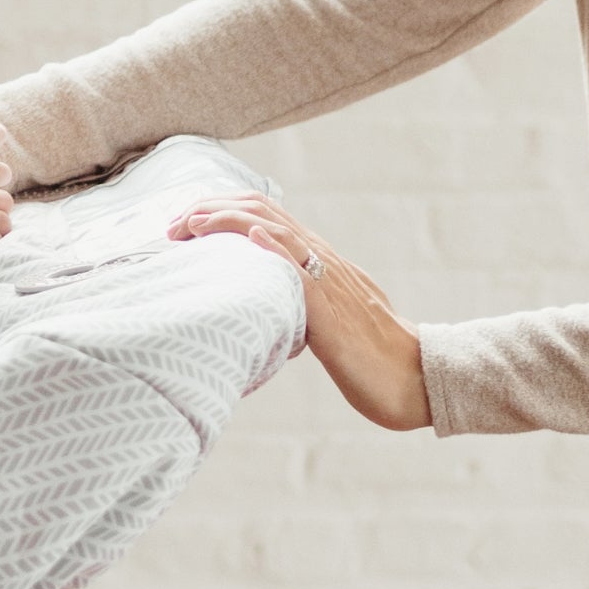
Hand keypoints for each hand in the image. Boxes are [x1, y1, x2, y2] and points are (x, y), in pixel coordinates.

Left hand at [169, 193, 430, 431]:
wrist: (415, 378)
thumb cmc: (372, 358)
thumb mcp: (327, 320)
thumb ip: (301, 302)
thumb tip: (269, 303)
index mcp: (320, 261)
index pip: (265, 215)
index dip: (221, 210)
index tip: (184, 223)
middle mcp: (324, 261)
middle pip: (264, 211)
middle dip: (212, 210)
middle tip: (172, 226)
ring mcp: (330, 283)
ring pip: (279, 230)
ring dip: (230, 221)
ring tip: (193, 223)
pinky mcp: (333, 312)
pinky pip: (304, 272)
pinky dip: (277, 249)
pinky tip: (254, 237)